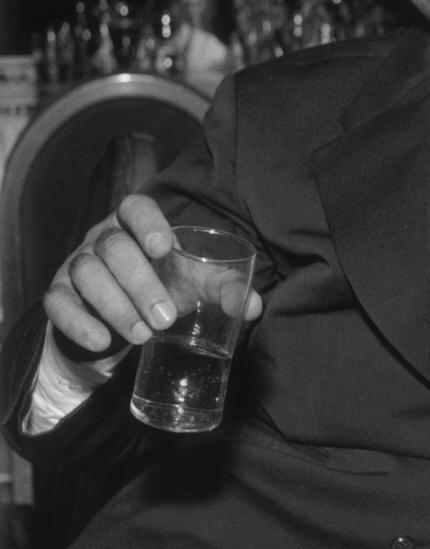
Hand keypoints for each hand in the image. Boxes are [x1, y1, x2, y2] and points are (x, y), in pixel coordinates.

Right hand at [41, 195, 263, 356]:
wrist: (124, 314)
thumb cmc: (166, 286)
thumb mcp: (196, 283)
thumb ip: (226, 289)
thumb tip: (254, 307)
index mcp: (137, 225)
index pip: (135, 207)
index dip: (147, 221)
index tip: (163, 247)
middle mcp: (103, 238)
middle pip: (114, 247)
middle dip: (140, 283)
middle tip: (166, 318)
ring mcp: (76, 264)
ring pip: (86, 273)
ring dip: (114, 306)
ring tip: (143, 335)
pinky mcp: (59, 295)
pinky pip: (58, 303)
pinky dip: (78, 323)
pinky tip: (102, 341)